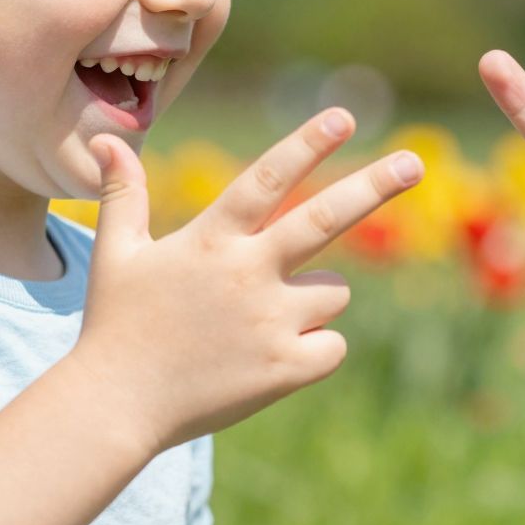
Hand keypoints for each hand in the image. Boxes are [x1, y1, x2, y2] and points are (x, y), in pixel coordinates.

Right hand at [71, 110, 422, 453]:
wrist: (116, 407)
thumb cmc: (115, 327)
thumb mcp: (115, 255)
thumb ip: (124, 195)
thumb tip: (110, 142)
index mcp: (211, 239)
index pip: (268, 179)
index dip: (307, 144)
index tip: (344, 117)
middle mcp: (248, 273)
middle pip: (326, 219)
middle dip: (374, 186)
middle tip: (414, 163)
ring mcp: (270, 322)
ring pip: (335, 292)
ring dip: (317, 297)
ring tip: (264, 319)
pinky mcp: (286, 368)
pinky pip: (334, 346)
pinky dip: (317, 349)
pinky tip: (275, 358)